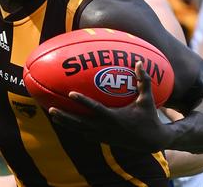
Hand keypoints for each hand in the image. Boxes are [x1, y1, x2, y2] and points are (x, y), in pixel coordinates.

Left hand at [49, 62, 171, 152]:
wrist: (151, 141)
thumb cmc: (149, 117)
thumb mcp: (147, 99)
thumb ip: (144, 81)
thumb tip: (141, 62)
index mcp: (114, 118)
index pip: (95, 108)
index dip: (82, 101)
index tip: (70, 94)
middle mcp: (106, 128)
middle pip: (80, 122)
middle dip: (65, 116)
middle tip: (51, 108)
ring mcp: (103, 136)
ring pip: (79, 130)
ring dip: (65, 123)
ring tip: (52, 114)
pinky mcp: (103, 140)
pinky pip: (84, 134)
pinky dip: (74, 128)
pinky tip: (64, 122)